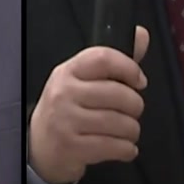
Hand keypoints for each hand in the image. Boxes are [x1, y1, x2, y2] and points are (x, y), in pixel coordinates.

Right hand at [28, 26, 149, 183]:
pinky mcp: (72, 147)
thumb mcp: (83, 82)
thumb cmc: (67, 110)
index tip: (139, 80)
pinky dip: (127, 149)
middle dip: (135, 106)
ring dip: (132, 131)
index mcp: (68, 72)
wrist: (41, 146)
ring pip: (121, 123)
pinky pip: (115, 146)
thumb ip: (114, 62)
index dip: (129, 68)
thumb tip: (141, 35)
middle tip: (130, 112)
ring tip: (125, 132)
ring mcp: (66, 120)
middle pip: (119, 93)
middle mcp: (64, 93)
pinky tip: (121, 147)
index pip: (103, 58)